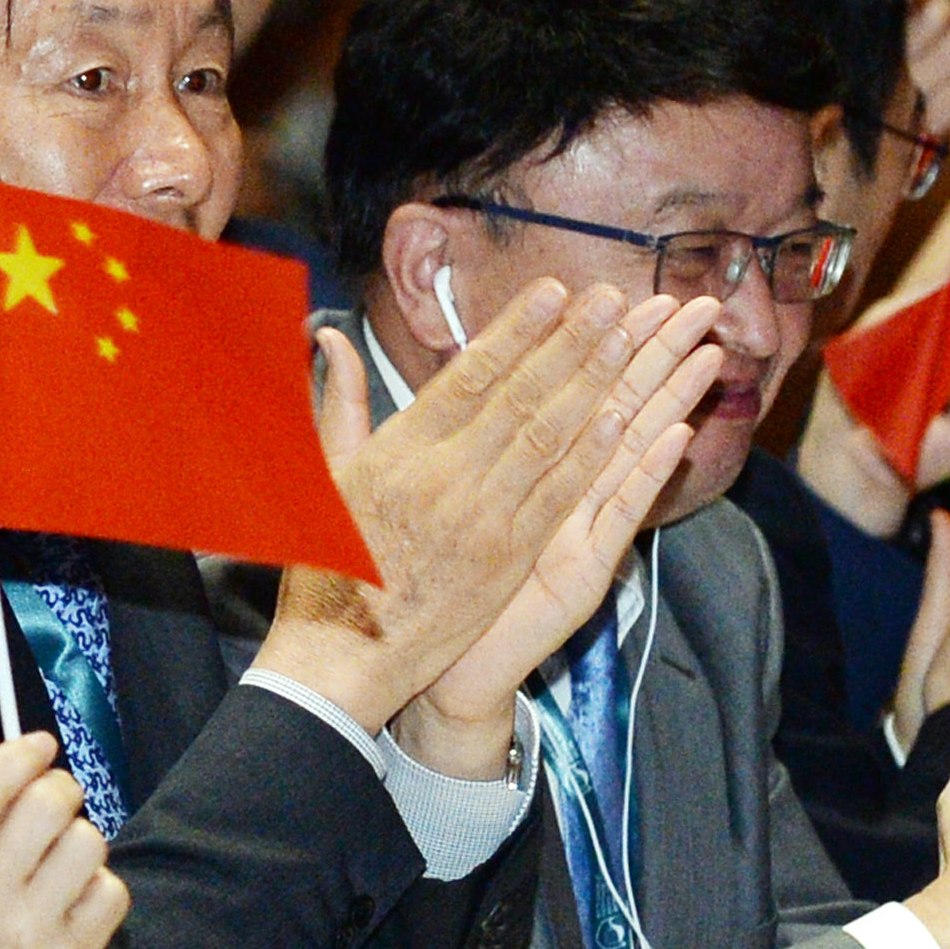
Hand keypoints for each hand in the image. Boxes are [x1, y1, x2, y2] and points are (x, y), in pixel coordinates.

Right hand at [0, 732, 126, 948]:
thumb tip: (18, 771)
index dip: (20, 754)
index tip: (41, 745)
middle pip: (47, 804)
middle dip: (60, 791)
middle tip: (55, 804)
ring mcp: (28, 930)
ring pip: (88, 843)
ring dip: (80, 841)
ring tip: (62, 860)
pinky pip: (112, 894)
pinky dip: (100, 887)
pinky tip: (76, 898)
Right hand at [259, 283, 681, 732]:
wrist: (341, 656)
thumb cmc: (326, 562)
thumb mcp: (320, 474)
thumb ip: (337, 401)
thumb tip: (328, 336)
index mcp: (396, 451)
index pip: (467, 376)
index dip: (515, 331)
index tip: (552, 292)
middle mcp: (443, 477)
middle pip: (521, 397)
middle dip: (570, 343)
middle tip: (612, 298)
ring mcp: (482, 519)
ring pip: (549, 438)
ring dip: (594, 385)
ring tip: (629, 340)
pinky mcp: (509, 559)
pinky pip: (560, 497)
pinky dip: (594, 455)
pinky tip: (624, 419)